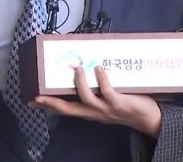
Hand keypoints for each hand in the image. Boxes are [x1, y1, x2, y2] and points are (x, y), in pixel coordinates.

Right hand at [30, 66, 162, 137]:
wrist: (149, 119)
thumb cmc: (127, 105)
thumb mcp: (107, 100)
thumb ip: (96, 88)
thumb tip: (87, 64)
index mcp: (89, 112)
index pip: (64, 109)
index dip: (48, 106)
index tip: (32, 100)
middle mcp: (94, 113)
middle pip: (68, 109)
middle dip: (52, 102)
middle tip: (38, 94)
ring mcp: (106, 109)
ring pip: (86, 99)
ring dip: (80, 83)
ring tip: (77, 68)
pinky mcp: (119, 103)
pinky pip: (108, 91)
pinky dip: (102, 79)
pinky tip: (99, 68)